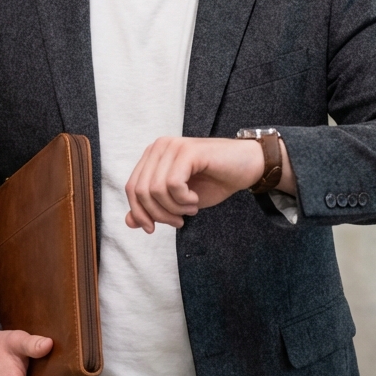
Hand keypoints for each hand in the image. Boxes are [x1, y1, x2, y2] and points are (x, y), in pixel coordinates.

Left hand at [124, 136, 293, 231]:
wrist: (247, 167)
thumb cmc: (213, 182)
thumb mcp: (178, 202)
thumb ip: (153, 209)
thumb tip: (128, 222)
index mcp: (152, 156)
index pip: (131, 188)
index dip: (139, 213)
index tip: (152, 229)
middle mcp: (159, 147)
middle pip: (139, 190)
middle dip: (158, 214)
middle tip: (178, 221)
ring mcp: (173, 146)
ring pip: (155, 189)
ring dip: (173, 208)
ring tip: (190, 208)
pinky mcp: (188, 151)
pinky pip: (172, 184)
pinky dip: (183, 199)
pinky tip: (195, 199)